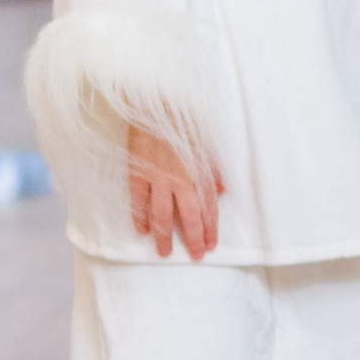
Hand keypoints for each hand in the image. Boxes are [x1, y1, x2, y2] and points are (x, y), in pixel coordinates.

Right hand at [128, 126, 222, 259]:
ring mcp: (156, 177)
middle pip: (187, 216)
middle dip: (192, 238)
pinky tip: (141, 231)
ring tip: (164, 252)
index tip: (211, 244)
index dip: (210, 228)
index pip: (207, 207)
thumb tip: (222, 190)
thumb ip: (213, 168)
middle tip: (195, 256)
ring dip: (163, 235)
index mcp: (198, 172)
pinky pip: (137, 200)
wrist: (152, 103)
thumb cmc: (182, 120)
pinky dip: (138, 216)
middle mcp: (179, 179)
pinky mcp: (137, 172)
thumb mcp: (205, 141)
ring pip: (160, 214)